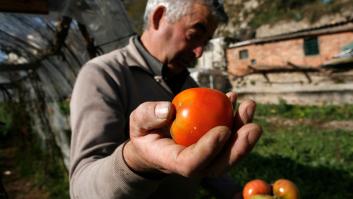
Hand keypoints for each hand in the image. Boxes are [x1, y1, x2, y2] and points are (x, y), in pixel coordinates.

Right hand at [123, 92, 261, 177]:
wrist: (154, 141)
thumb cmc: (145, 132)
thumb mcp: (138, 121)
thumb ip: (148, 116)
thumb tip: (168, 110)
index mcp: (172, 161)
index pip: (192, 163)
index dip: (209, 149)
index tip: (222, 129)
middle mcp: (193, 164)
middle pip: (219, 163)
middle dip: (239, 147)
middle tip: (253, 127)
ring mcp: (206, 157)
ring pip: (229, 152)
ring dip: (243, 131)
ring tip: (249, 106)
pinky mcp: (213, 147)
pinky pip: (229, 138)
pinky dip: (236, 120)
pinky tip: (236, 99)